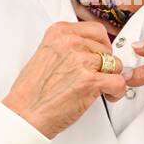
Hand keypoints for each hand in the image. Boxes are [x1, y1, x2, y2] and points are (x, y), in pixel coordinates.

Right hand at [3, 20, 127, 139]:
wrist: (25, 114)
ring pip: (116, 65)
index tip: (99, 56)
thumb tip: (89, 50)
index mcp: (59, 32)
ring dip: (111, 78)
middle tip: (97, 76)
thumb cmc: (32, 91)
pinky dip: (117, 91)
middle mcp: (71, 43)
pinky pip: (118, 82)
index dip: (101, 46)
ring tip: (100, 88)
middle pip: (107, 49)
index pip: (96, 30)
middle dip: (105, 64)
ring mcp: (81, 61)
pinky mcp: (90, 81)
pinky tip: (108, 95)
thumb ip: (68, 48)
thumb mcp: (46, 54)